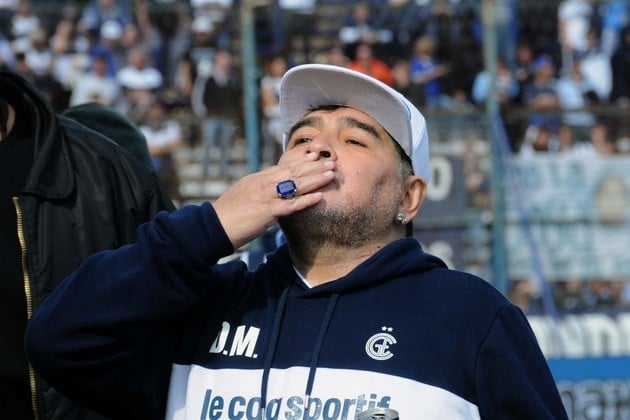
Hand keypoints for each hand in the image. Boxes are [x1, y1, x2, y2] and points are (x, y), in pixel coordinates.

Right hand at [213, 152, 335, 248]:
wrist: (212, 226)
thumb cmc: (227, 214)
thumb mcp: (243, 194)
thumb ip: (258, 189)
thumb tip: (271, 189)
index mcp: (257, 178)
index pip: (284, 166)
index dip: (302, 161)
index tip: (316, 156)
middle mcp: (262, 183)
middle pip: (293, 172)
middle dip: (314, 166)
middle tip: (332, 161)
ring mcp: (265, 196)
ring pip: (295, 185)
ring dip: (315, 179)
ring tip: (331, 174)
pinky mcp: (266, 211)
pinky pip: (290, 205)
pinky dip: (306, 201)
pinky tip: (319, 197)